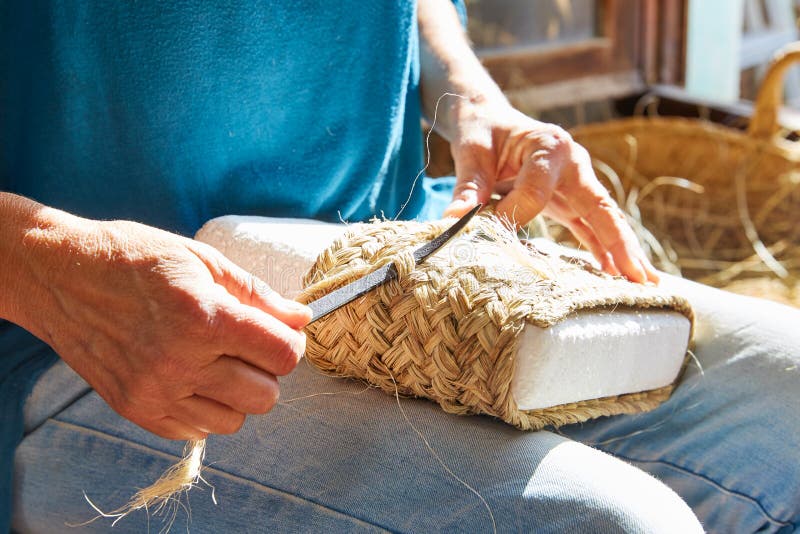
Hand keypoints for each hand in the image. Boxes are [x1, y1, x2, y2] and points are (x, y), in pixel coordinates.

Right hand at [24, 214, 309, 439]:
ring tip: (215, 361)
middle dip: (266, 371)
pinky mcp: (135, 409)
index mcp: (205, 318)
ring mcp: (155, 392)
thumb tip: (301, 318)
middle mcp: (181, 363)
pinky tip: (189, 376)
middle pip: (266, 396)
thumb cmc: (135, 258)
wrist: (60, 275)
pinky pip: (196, 431)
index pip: (284, 356)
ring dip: (236, 394)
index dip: (290, 343)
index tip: (278, 332)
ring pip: (234, 420)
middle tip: (245, 346)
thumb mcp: (202, 259)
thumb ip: (257, 295)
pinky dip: (203, 408)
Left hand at [441, 98, 658, 283]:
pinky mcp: (569, 199)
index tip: (489, 228)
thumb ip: (468, 187)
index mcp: (549, 146)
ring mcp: (576, 182)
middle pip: (600, 207)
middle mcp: (573, 163)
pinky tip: (615, 276)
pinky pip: (590, 226)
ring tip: (645, 285)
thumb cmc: (481, 132)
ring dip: (623, 252)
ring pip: (604, 220)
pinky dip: (602, 249)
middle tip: (641, 278)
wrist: (490, 119)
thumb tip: (453, 221)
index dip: (514, 214)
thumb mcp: (471, 153)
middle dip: (620, 244)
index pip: (537, 191)